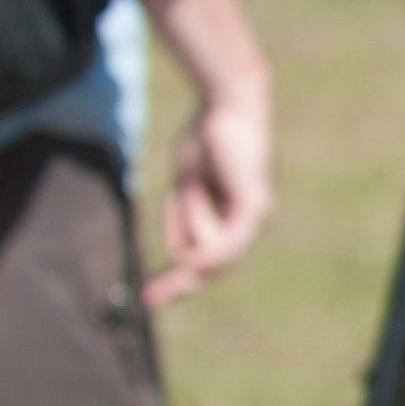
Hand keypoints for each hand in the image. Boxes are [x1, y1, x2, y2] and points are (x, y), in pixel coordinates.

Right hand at [144, 73, 274, 306]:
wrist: (227, 106)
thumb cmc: (206, 142)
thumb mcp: (186, 188)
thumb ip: (185, 221)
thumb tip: (185, 261)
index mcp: (234, 221)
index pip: (207, 262)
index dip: (179, 281)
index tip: (149, 299)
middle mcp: (249, 224)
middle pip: (208, 265)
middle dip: (180, 282)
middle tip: (149, 299)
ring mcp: (256, 217)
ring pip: (206, 247)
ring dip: (187, 217)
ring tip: (196, 181)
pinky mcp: (254, 206)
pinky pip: (225, 241)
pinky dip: (207, 254)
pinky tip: (190, 263)